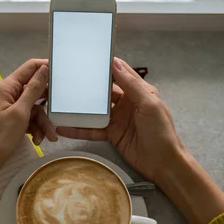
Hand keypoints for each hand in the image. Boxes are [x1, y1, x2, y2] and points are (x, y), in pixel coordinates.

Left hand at [0, 59, 56, 191]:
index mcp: (7, 87)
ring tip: (49, 137)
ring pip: (34, 109)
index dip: (46, 67)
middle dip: (47, 105)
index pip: (30, 67)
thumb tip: (44, 68)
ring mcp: (10, 108)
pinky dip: (35, 129)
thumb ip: (33, 90)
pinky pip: (29, 120)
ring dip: (42, 123)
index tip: (64, 73)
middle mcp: (9, 94)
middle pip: (35, 91)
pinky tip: (38, 140)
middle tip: (60, 113)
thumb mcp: (20, 113)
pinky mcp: (12, 121)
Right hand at [57, 57, 183, 182]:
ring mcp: (117, 119)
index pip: (120, 74)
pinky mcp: (111, 135)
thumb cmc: (161, 132)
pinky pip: (91, 130)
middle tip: (68, 78)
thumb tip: (115, 64)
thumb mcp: (149, 104)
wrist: (162, 164)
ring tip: (60, 102)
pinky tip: (64, 128)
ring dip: (80, 108)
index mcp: (139, 92)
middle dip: (88, 86)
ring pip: (95, 110)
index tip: (88, 59)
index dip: (106, 66)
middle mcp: (127, 103)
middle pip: (104, 92)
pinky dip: (78, 129)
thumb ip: (132, 85)